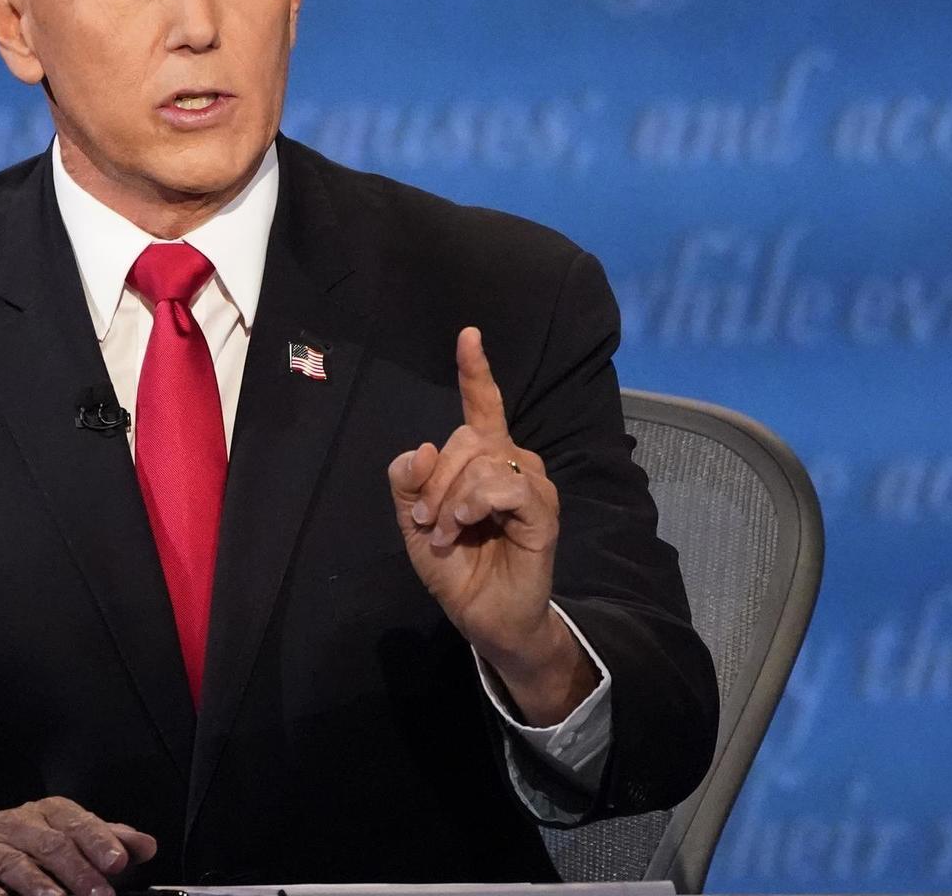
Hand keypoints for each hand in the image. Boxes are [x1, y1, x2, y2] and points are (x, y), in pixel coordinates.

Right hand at [0, 797, 157, 895]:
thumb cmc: (23, 841)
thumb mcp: (63, 832)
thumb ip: (105, 839)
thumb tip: (147, 846)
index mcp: (46, 813)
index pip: (74, 821)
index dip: (98, 840)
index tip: (119, 862)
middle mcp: (16, 825)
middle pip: (49, 844)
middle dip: (78, 870)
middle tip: (100, 894)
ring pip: (16, 865)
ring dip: (41, 887)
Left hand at [386, 327, 560, 666]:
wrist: (482, 615)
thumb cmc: (455, 566)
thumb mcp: (414, 521)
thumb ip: (408, 481)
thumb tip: (420, 448)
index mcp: (483, 458)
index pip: (482, 405)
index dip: (475, 370)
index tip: (468, 335)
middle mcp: (513, 460)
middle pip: (465, 438)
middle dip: (434, 480)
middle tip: (425, 522)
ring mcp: (532, 483)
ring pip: (482, 460)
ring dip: (450, 498)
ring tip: (445, 533)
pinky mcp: (543, 509)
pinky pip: (505, 484)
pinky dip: (474, 503)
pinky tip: (465, 524)